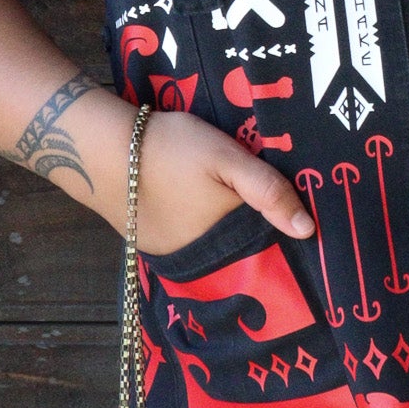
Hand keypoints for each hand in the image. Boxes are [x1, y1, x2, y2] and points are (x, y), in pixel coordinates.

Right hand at [131, 108, 314, 254]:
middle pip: (235, 243)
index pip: (264, 243)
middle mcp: (197, 258)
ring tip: (218, 192)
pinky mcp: (147, 241)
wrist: (100, 148)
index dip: (275, 225)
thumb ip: (268, 191)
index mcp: (222, 242)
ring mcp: (169, 252)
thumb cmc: (171, 149)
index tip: (289, 211)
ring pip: (209, 240)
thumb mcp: (227, 158)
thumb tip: (308, 231)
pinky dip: (191, 221)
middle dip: (245, 223)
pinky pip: (183, 235)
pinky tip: (189, 197)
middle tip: (244, 190)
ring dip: (217, 223)